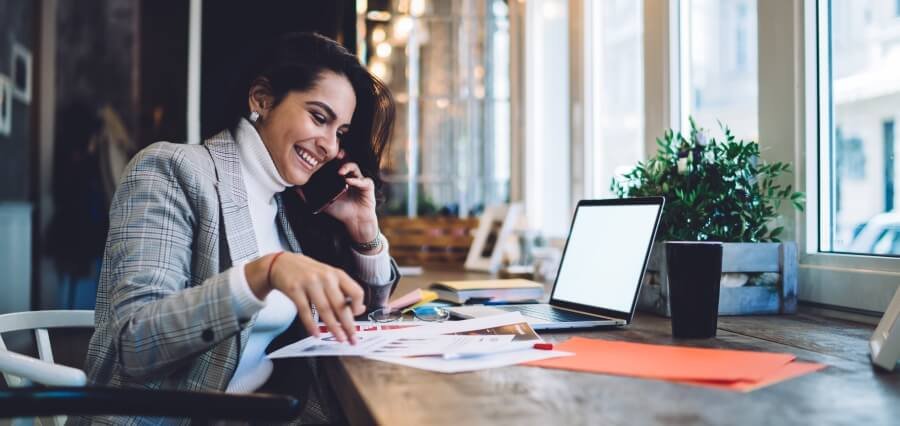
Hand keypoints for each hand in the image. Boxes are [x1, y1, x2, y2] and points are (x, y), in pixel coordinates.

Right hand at [245, 252, 364, 343]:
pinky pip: (305, 311)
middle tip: (352, 338)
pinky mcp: (295, 289)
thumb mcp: (329, 277)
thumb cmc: (308, 272)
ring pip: (324, 309)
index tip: (357, 318)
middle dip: (348, 325)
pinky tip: (316, 334)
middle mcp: (325, 277)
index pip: (356, 291)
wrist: (281, 263)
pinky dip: (311, 325)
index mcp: (337, 274)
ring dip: (333, 327)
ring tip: (339, 338)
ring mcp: (310, 283)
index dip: (358, 307)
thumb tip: (359, 309)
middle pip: (340, 304)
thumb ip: (344, 292)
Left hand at [309, 156, 379, 245]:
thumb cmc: (341, 211)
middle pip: (346, 159)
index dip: (331, 157)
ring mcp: (359, 180)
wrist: (355, 222)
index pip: (335, 162)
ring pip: (355, 167)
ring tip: (340, 171)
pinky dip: (356, 180)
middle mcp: (350, 175)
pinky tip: (349, 182)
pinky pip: (363, 180)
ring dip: (347, 167)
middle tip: (335, 155)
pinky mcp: (368, 186)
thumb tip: (294, 189)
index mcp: (340, 177)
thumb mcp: (323, 202)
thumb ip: (309, 196)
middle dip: (341, 155)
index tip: (323, 154)